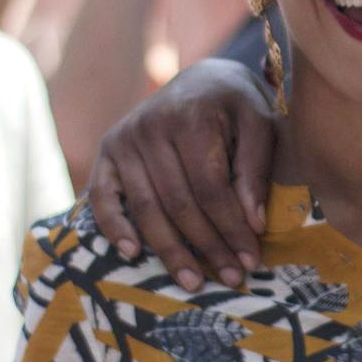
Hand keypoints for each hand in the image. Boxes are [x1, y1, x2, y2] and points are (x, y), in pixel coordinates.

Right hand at [88, 58, 276, 289]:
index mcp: (190, 116)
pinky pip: (102, 196)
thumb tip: (253, 223)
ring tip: (192, 282)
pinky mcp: (107, 152)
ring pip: (146, 207)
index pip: (210, 187)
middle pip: (178, 203)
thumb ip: (255, 169)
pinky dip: (114, 227)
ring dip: (169, 250)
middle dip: (207, 246)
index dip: (231, 228)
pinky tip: (132, 254)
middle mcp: (149, 126)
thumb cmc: (236, 106)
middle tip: (231, 279)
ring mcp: (123, 138)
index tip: (251, 260)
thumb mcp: (259, 123)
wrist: (201, 79)